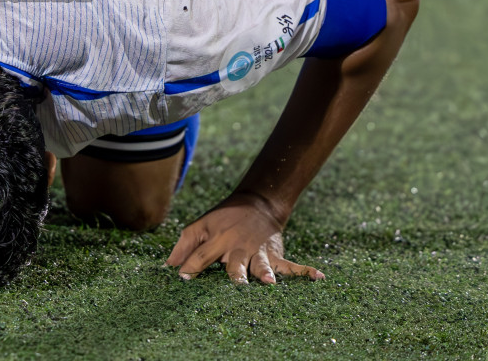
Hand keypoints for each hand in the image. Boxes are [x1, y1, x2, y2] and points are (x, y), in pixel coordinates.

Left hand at [164, 191, 323, 283]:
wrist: (256, 203)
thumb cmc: (224, 219)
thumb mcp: (201, 225)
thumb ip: (184, 245)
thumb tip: (168, 266)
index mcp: (217, 240)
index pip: (201, 256)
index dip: (191, 266)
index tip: (183, 278)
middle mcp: (238, 248)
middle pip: (234, 264)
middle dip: (234, 275)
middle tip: (235, 285)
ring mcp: (258, 252)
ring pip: (261, 266)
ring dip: (265, 273)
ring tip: (269, 282)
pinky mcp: (274, 254)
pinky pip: (291, 265)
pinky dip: (305, 271)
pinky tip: (319, 277)